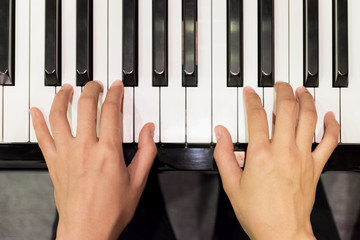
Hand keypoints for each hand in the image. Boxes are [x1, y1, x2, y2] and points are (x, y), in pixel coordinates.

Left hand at [30, 80, 156, 239]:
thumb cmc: (111, 210)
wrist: (87, 230)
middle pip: (86, 107)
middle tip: (95, 84)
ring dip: (63, 98)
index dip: (115, 94)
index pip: (111, 112)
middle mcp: (85, 148)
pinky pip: (42, 137)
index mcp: (108, 151)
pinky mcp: (54, 163)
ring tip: (67, 89)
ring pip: (60, 116)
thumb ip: (146, 152)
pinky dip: (38, 122)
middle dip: (92, 90)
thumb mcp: (138, 181)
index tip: (116, 87)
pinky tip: (36, 111)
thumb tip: (149, 131)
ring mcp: (67, 154)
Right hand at [214, 82, 339, 239]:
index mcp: (260, 154)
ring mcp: (302, 157)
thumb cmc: (257, 211)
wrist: (281, 232)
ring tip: (301, 90)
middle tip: (279, 85)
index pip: (256, 115)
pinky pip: (328, 141)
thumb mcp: (231, 183)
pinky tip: (328, 116)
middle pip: (287, 109)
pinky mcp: (315, 166)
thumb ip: (223, 155)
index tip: (250, 93)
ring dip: (305, 100)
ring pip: (308, 119)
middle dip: (283, 91)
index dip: (252, 99)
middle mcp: (283, 151)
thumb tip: (221, 133)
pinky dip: (330, 125)